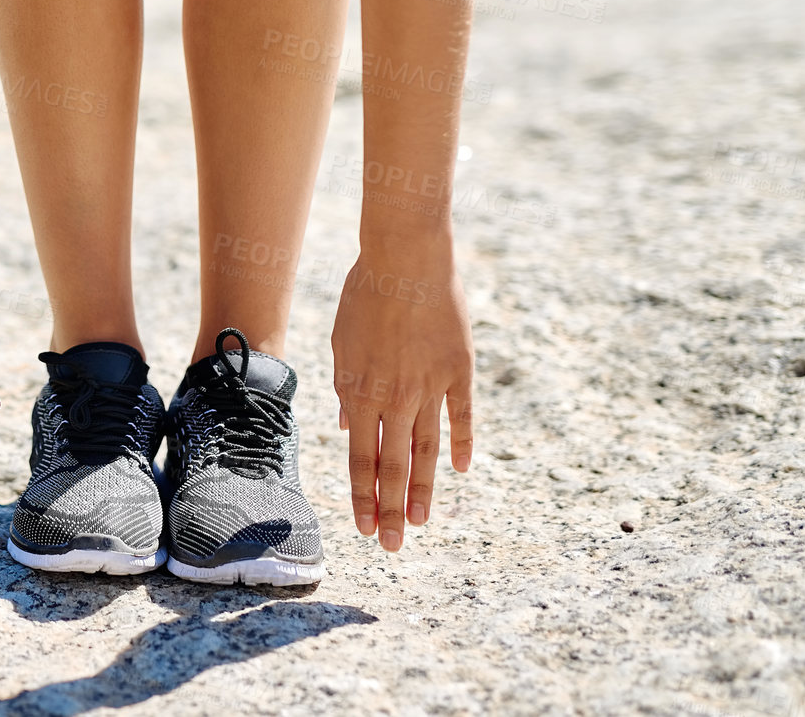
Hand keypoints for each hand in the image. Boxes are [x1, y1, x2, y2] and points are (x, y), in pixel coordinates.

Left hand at [330, 237, 473, 551]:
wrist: (406, 258)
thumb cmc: (364, 294)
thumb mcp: (341, 342)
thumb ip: (343, 388)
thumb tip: (344, 426)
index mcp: (360, 391)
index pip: (360, 458)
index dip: (362, 496)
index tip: (362, 528)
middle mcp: (396, 397)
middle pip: (392, 465)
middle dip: (390, 509)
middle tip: (392, 545)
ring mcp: (431, 386)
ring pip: (427, 450)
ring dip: (422, 489)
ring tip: (421, 521)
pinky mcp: (460, 370)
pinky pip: (462, 416)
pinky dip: (463, 444)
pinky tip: (462, 470)